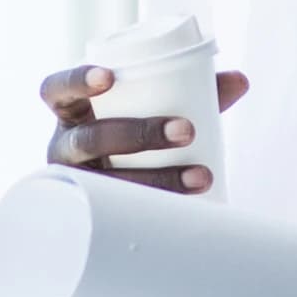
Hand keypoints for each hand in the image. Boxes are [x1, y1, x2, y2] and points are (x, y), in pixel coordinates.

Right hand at [41, 59, 249, 197]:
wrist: (119, 190)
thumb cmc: (135, 135)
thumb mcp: (155, 109)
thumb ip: (192, 91)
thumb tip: (239, 80)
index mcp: (72, 113)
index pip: (56, 90)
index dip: (75, 82)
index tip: (109, 79)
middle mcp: (65, 148)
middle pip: (89, 140)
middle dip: (138, 134)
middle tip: (186, 130)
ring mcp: (78, 185)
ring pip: (107, 183)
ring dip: (157, 177)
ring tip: (201, 175)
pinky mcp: (95, 215)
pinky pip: (120, 217)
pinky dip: (157, 211)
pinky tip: (184, 212)